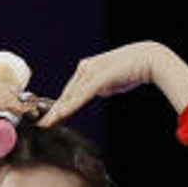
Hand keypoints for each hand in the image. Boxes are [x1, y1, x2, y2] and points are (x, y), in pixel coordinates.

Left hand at [40, 41, 187, 124]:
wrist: (147, 60)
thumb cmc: (132, 70)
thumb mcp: (111, 81)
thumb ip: (100, 87)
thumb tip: (97, 92)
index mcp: (86, 69)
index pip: (70, 92)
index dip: (59, 107)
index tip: (50, 119)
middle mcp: (84, 69)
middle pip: (66, 95)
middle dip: (53, 112)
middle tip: (40, 126)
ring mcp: (90, 72)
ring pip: (71, 96)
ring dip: (57, 112)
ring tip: (46, 124)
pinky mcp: (98, 78)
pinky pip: (81, 96)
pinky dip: (70, 106)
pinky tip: (61, 115)